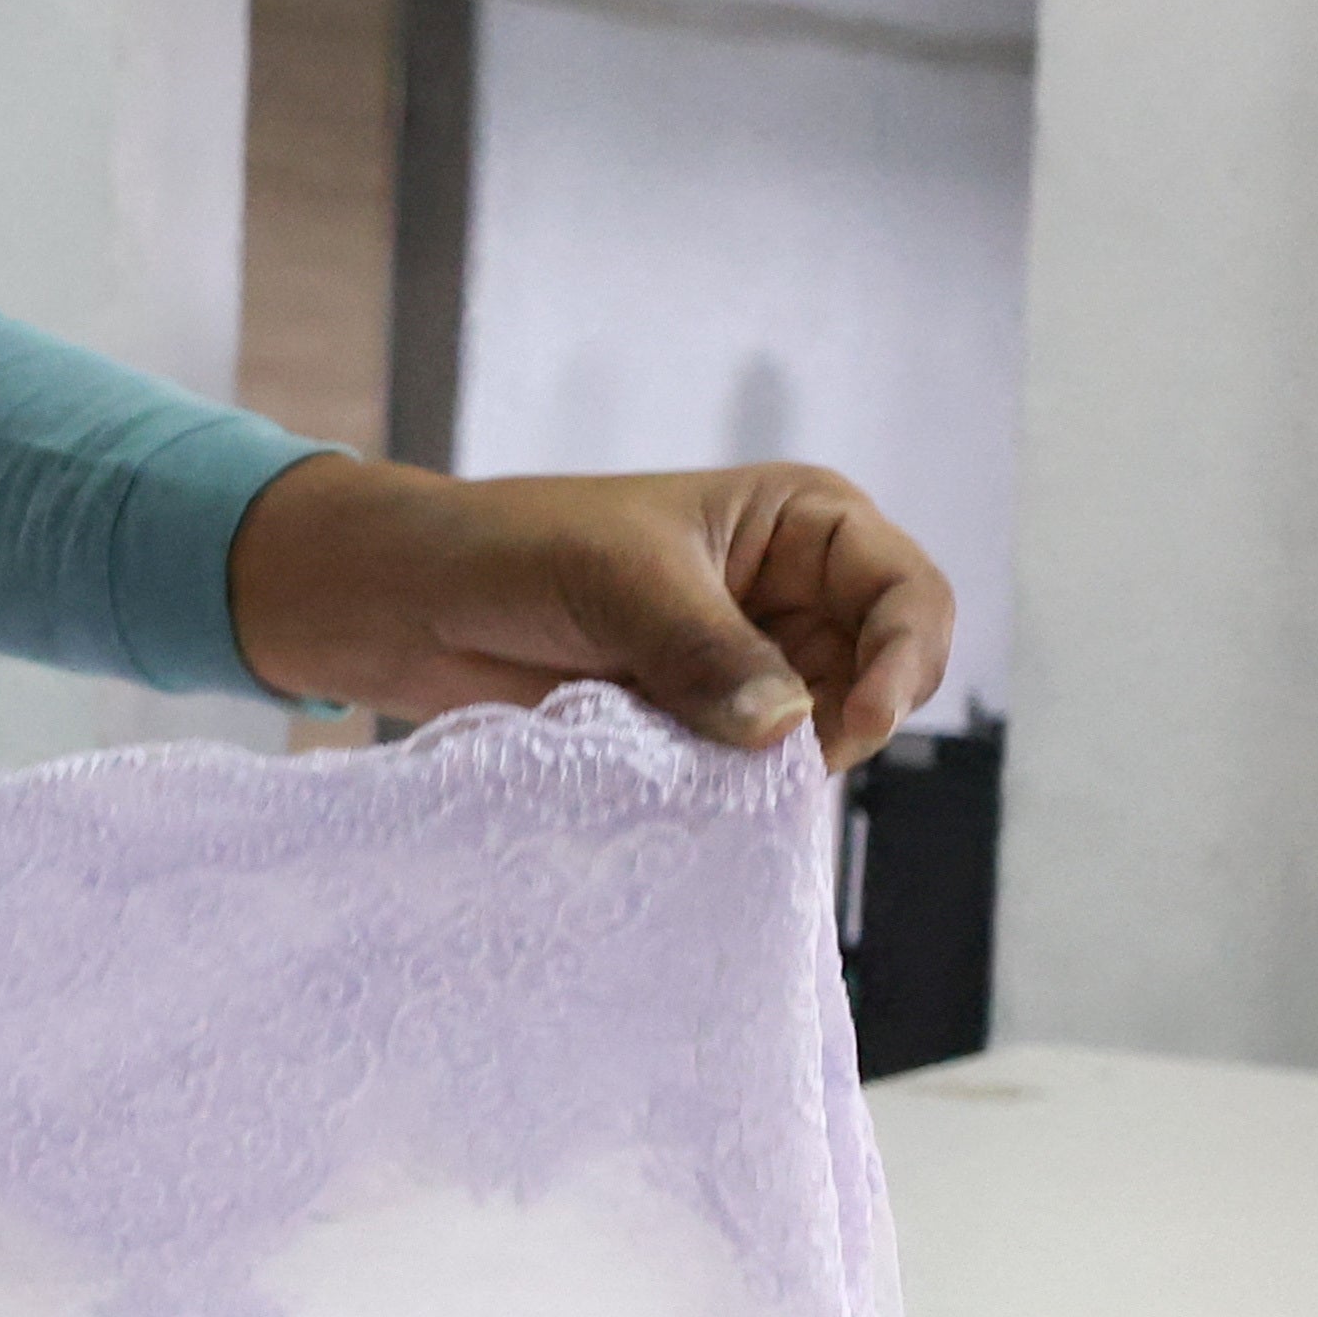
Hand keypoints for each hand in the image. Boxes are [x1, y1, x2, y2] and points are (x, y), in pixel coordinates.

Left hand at [224, 454, 956, 770]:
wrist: (409, 605)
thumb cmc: (512, 550)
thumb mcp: (617, 580)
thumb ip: (704, 649)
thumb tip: (787, 726)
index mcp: (804, 523)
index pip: (908, 594)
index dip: (902, 661)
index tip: (849, 726)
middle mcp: (796, 595)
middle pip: (881, 677)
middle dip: (840, 725)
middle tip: (767, 767)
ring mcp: (753, 667)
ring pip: (819, 738)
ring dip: (777, 767)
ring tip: (700, 765)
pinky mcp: (703, 728)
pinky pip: (753, 774)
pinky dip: (732, 792)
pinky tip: (687, 793)